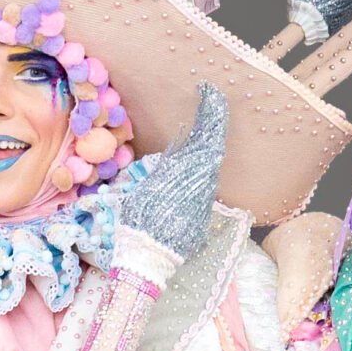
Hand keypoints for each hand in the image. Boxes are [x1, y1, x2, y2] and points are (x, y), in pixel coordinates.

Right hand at [122, 83, 227, 262]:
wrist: (149, 258)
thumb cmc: (139, 223)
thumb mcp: (146, 189)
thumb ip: (164, 170)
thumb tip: (175, 154)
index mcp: (189, 172)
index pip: (208, 136)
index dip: (211, 112)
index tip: (209, 92)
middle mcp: (203, 185)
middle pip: (212, 149)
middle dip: (211, 125)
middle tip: (209, 104)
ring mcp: (205, 201)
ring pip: (208, 168)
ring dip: (204, 149)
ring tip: (200, 131)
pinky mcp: (203, 216)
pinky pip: (203, 187)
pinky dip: (198, 173)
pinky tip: (192, 168)